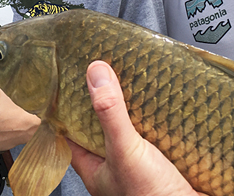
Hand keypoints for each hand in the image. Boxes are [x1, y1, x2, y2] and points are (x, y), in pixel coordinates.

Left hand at [69, 61, 207, 195]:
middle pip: (103, 123)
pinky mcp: (164, 158)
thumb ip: (109, 115)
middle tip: (109, 68)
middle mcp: (115, 162)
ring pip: (131, 125)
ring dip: (135, 104)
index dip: (69, 102)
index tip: (73, 75)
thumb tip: (96, 74)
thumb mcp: (125, 152)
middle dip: (106, 97)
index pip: (71, 128)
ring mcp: (139, 160)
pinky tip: (164, 101)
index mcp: (94, 165)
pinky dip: (159, 115)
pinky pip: (156, 130)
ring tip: (136, 77)